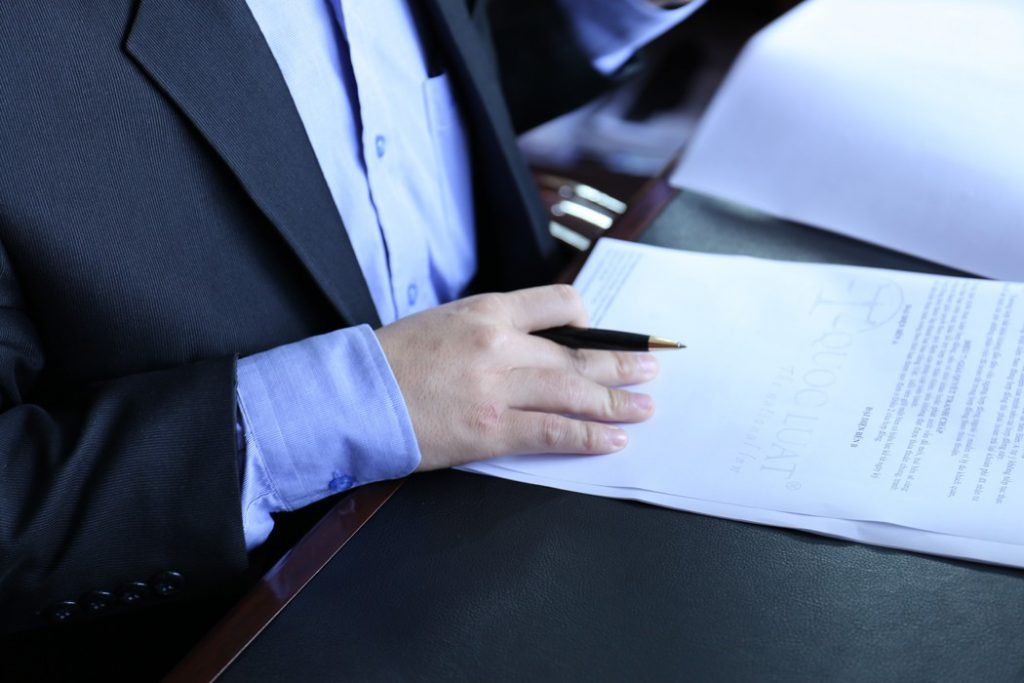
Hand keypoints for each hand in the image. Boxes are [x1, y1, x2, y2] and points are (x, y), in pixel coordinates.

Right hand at [375, 284, 658, 470]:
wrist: (354, 395)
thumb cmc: (394, 359)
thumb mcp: (446, 321)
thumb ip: (493, 328)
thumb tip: (536, 342)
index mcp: (488, 311)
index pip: (559, 304)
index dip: (587, 319)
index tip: (600, 331)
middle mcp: (500, 345)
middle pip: (577, 352)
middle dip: (620, 362)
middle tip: (650, 368)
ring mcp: (498, 389)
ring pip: (574, 392)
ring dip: (616, 400)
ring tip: (644, 406)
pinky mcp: (491, 431)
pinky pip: (553, 433)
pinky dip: (588, 436)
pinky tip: (613, 438)